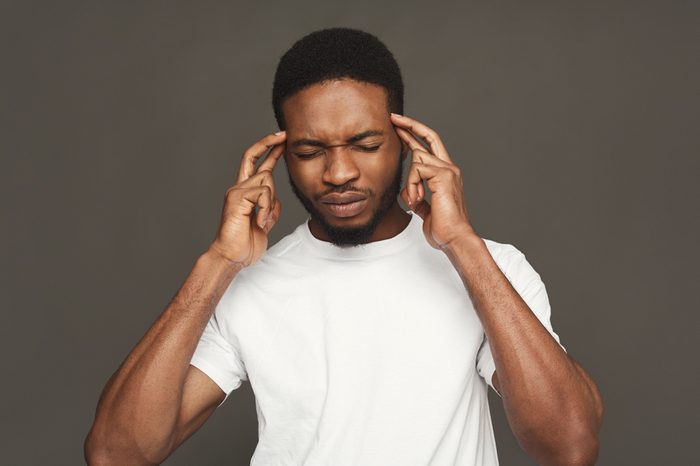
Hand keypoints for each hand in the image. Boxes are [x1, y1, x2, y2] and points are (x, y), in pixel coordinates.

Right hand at [208, 131, 286, 267]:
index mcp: (245, 194)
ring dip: (271, 201)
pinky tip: (260, 223)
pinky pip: (263, 193)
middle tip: (284, 135)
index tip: (281, 140)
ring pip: (265, 179)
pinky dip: (266, 209)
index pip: (256, 165)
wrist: (232, 257)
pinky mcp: (236, 198)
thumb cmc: (245, 244)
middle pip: (253, 158)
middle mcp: (238, 189)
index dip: (268, 151)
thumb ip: (270, 210)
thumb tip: (276, 200)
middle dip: (270, 144)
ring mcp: (236, 192)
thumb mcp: (264, 223)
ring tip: (263, 221)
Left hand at [391, 113, 475, 248]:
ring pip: (418, 158)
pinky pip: (417, 170)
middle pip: (429, 137)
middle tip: (393, 119)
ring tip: (414, 200)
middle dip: (409, 126)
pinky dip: (412, 185)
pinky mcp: (444, 175)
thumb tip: (409, 194)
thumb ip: (419, 197)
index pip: (431, 146)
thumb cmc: (443, 228)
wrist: (454, 238)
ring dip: (410, 181)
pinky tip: (416, 200)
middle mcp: (450, 168)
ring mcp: (448, 170)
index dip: (416, 134)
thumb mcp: (426, 209)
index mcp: (446, 175)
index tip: (400, 127)